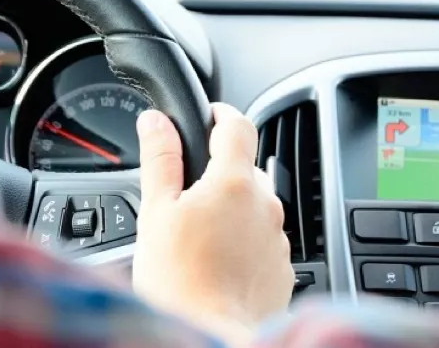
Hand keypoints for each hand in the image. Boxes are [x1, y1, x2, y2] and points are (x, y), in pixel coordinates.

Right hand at [132, 104, 293, 343]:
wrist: (210, 338)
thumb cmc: (180, 281)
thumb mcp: (157, 211)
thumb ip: (160, 159)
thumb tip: (155, 120)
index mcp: (233, 182)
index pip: (237, 125)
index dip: (221, 113)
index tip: (209, 115)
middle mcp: (265, 205)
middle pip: (246, 168)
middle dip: (219, 172)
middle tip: (186, 196)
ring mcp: (277, 239)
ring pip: (255, 206)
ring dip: (233, 209)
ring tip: (199, 236)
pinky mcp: (282, 269)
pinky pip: (263, 240)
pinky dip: (244, 241)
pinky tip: (217, 261)